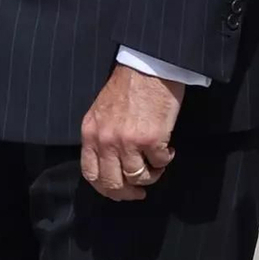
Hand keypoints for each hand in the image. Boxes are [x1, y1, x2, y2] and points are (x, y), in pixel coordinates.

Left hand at [81, 66, 183, 202]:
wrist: (148, 67)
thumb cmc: (128, 86)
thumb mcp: (101, 112)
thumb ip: (101, 137)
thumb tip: (112, 163)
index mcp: (90, 133)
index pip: (91, 174)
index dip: (106, 189)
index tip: (120, 191)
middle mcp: (106, 141)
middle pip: (113, 183)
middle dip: (128, 192)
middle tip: (141, 191)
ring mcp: (128, 142)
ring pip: (138, 177)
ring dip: (151, 174)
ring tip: (157, 163)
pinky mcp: (151, 139)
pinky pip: (159, 163)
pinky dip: (166, 160)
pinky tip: (168, 149)